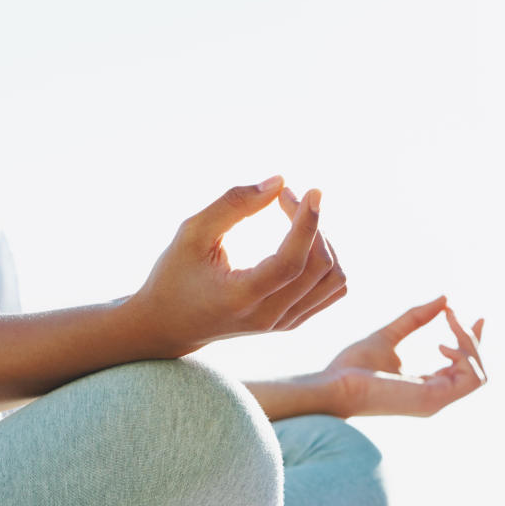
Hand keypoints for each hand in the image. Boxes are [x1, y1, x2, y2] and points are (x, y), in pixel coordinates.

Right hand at [125, 176, 347, 357]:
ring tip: (296, 220)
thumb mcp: (192, 233)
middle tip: (286, 197)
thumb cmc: (176, 273)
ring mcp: (283, 323)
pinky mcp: (292, 323)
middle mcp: (268, 316)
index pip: (291, 262)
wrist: (170, 324)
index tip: (313, 191)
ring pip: (334, 280)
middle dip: (311, 224)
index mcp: (240, 297)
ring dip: (324, 242)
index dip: (307, 224)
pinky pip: (331, 290)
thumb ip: (233, 204)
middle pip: (318, 267)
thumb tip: (279, 181)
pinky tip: (303, 243)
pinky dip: (327, 261)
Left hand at [325, 296, 486, 416]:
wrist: (335, 384)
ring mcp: (436, 401)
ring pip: (479, 374)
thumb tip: (444, 299)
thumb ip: (416, 319)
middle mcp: (436, 396)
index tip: (479, 317)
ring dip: (470, 344)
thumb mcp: (389, 334)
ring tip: (450, 324)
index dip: (475, 342)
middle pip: (477, 370)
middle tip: (452, 315)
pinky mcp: (434, 399)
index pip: (464, 369)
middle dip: (472, 338)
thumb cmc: (353, 366)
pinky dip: (464, 356)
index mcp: (426, 386)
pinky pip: (470, 378)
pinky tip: (443, 343)